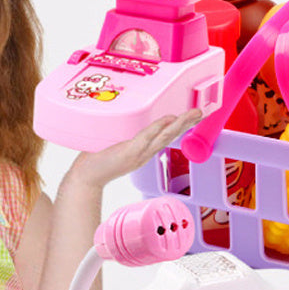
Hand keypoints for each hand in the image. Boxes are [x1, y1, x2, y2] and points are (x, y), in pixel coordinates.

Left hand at [65, 109, 202, 191]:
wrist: (85, 178)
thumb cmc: (95, 160)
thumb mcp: (113, 146)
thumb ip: (122, 136)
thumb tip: (123, 122)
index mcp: (143, 151)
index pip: (165, 136)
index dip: (180, 126)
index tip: (193, 116)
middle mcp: (144, 153)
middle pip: (171, 136)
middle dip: (188, 123)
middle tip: (203, 111)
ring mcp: (138, 154)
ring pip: (164, 136)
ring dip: (181, 124)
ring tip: (195, 114)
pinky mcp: (129, 153)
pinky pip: (146, 138)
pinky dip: (158, 128)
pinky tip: (169, 120)